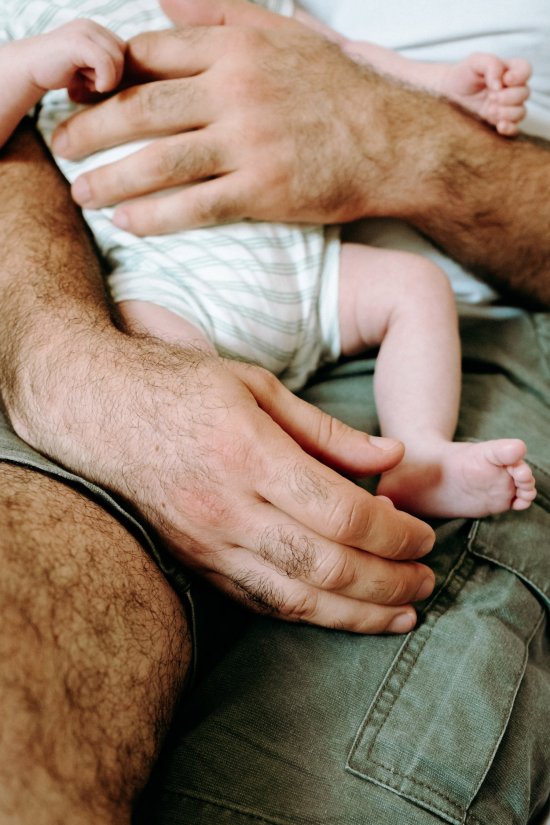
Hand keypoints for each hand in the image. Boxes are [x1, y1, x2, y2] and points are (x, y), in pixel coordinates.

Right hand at [17, 327, 434, 634]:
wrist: (98, 411)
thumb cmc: (181, 387)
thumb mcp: (258, 386)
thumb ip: (328, 430)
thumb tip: (391, 460)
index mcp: (250, 454)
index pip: (342, 513)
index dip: (394, 533)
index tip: (423, 535)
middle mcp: (228, 508)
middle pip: (327, 566)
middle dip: (388, 582)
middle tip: (427, 580)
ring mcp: (206, 542)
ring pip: (295, 599)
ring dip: (356, 616)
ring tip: (401, 615)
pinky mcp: (193, 561)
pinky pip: (257, 601)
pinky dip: (306, 613)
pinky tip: (339, 615)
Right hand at [24, 19, 125, 94]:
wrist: (30, 69)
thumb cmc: (62, 73)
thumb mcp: (91, 68)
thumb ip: (111, 67)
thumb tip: (137, 81)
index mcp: (98, 31)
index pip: (126, 52)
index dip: (117, 72)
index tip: (98, 81)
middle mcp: (92, 26)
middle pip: (125, 55)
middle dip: (114, 75)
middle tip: (91, 83)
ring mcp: (84, 31)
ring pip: (117, 60)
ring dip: (106, 79)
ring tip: (86, 82)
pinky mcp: (78, 41)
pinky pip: (106, 63)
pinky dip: (104, 80)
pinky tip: (89, 85)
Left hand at [51, 19, 390, 234]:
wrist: (395, 141)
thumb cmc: (339, 90)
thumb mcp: (283, 32)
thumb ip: (220, 13)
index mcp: (237, 47)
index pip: (151, 55)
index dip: (107, 77)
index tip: (82, 95)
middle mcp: (238, 89)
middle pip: (142, 107)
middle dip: (92, 128)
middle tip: (63, 146)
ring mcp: (251, 141)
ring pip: (161, 160)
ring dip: (112, 178)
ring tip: (83, 193)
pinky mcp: (266, 189)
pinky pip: (196, 205)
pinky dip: (156, 217)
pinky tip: (129, 224)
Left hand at [441, 53, 530, 136]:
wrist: (447, 93)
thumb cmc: (462, 74)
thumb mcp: (475, 61)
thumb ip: (491, 65)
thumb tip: (500, 84)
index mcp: (508, 70)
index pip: (526, 70)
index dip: (520, 76)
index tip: (505, 80)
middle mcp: (511, 88)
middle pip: (524, 93)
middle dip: (509, 97)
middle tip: (491, 97)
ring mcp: (506, 106)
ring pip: (521, 111)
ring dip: (507, 113)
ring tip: (490, 110)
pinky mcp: (498, 121)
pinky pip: (514, 128)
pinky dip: (510, 128)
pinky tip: (499, 126)